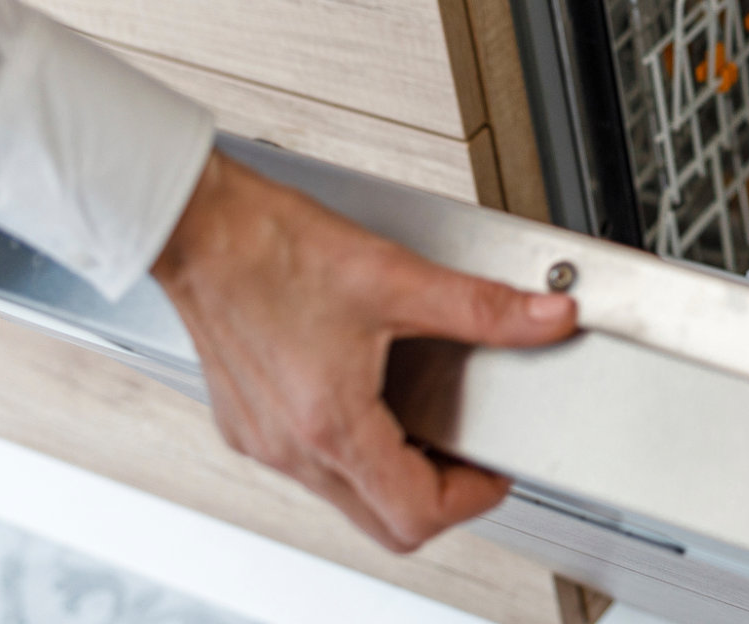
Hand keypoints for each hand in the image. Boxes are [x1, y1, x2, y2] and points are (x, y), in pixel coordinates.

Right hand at [151, 150, 576, 551]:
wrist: (198, 225)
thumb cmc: (273, 247)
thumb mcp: (399, 276)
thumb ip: (485, 307)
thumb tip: (549, 318)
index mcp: (330, 425)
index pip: (414, 515)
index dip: (472, 499)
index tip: (494, 471)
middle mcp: (289, 446)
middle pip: (381, 524)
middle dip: (438, 497)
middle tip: (469, 456)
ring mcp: (261, 439)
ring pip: (344, 497)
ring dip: (394, 474)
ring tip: (427, 423)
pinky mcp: (246, 422)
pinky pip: (311, 466)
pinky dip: (353, 450)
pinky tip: (371, 399)